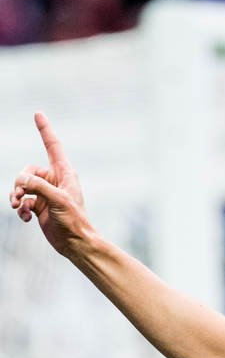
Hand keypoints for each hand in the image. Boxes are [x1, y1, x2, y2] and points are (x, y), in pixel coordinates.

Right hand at [9, 112, 91, 256]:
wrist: (75, 243)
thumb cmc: (73, 220)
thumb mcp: (57, 199)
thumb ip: (38, 186)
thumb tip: (21, 181)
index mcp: (64, 173)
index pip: (52, 146)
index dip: (45, 130)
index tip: (38, 114)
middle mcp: (54, 181)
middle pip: (28, 170)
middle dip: (20, 182)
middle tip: (21, 195)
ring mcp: (45, 193)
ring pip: (22, 186)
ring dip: (16, 195)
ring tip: (18, 206)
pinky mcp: (39, 206)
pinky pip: (23, 201)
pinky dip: (21, 209)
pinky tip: (26, 218)